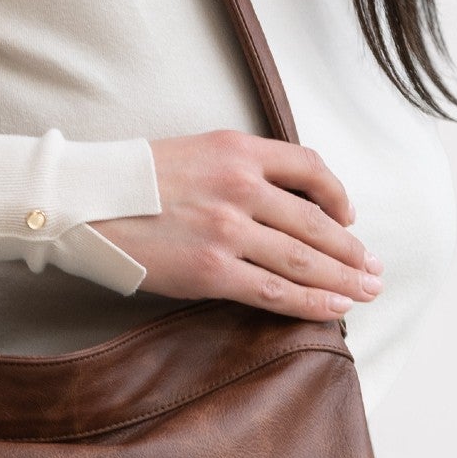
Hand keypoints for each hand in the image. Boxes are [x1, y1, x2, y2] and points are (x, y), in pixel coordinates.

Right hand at [89, 129, 383, 319]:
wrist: (81, 201)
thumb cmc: (129, 182)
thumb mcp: (191, 152)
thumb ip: (235, 169)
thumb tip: (274, 201)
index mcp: (237, 149)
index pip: (310, 168)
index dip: (338, 195)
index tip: (349, 217)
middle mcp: (240, 186)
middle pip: (316, 220)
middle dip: (353, 249)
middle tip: (376, 268)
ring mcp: (228, 229)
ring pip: (304, 259)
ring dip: (343, 279)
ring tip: (367, 291)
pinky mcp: (211, 270)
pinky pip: (275, 290)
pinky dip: (311, 302)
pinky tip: (334, 308)